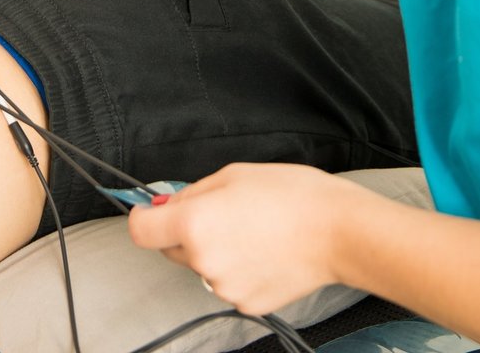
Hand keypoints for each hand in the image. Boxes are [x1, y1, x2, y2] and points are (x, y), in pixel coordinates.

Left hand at [127, 163, 358, 315]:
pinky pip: (228, 283)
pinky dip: (238, 270)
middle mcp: (202, 261)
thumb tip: (165, 206)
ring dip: (214, 251)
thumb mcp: (233, 175)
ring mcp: (224, 287)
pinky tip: (264, 252)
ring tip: (253, 231)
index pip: (141, 231)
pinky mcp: (246, 304)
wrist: (338, 232)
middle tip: (222, 213)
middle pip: (171, 249)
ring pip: (202, 267)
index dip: (143, 218)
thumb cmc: (292, 195)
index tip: (150, 212)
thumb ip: (192, 193)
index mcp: (193, 224)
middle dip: (185, 232)